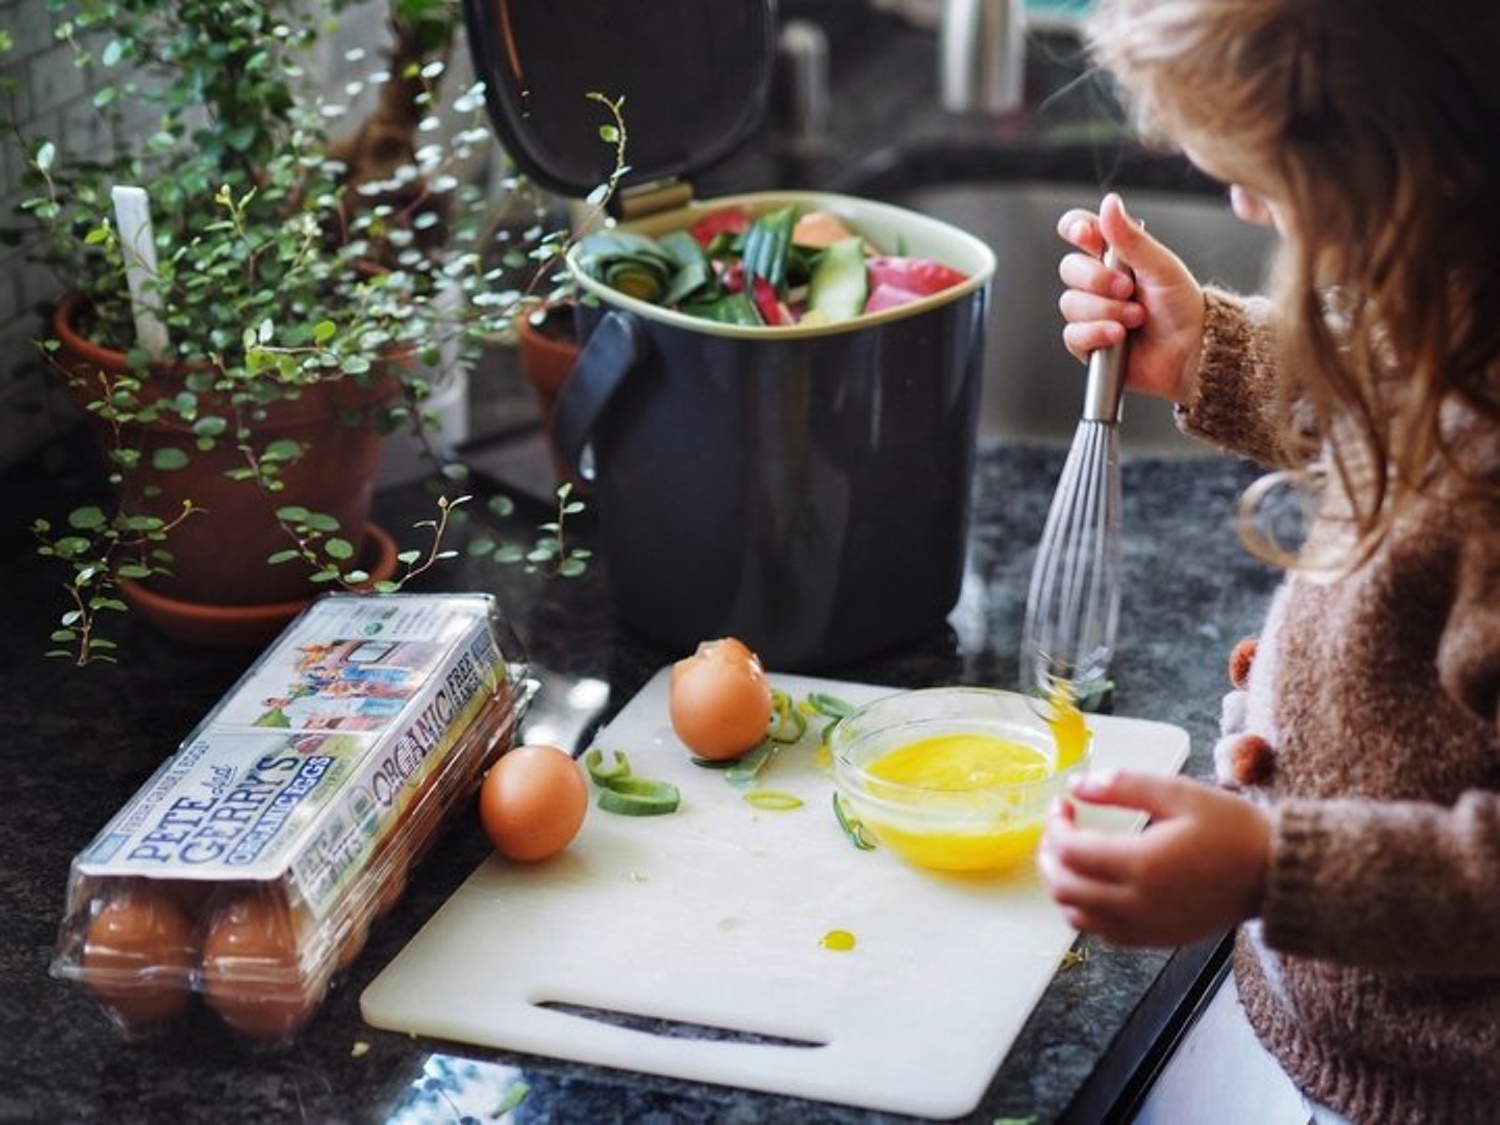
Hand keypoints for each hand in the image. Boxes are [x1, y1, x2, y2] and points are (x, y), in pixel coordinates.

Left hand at [1038, 769, 1269, 946]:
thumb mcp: (1179, 793)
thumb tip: (1076, 786)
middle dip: (1048, 855)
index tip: (1062, 804)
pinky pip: (1101, 932)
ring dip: (1060, 884)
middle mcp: (1138, 903)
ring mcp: (1145, 927)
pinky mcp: (1155, 939)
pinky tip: (1092, 883)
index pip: (1070, 851)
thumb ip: (1123, 786)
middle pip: (1063, 887)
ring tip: (1067, 855)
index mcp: (1142, 864)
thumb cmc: (1232, 829)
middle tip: (1057, 829)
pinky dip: (1083, 908)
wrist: (1275, 874)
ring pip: (1075, 915)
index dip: (1056, 824)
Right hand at [1057, 193, 1206, 403]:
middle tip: (1128, 289)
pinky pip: (1073, 334)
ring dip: (1106, 310)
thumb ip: (1131, 237)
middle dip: (1098, 279)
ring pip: (1071, 303)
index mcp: (1114, 256)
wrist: (1191, 351)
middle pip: (1069, 268)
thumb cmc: (1182, 307)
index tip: (1086, 234)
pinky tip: (1118, 336)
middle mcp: (1098, 283)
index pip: (1080, 231)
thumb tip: (1109, 202)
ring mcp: (1090, 313)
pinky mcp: (1087, 343)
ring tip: (1135, 318)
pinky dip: (1096, 333)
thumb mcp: (1161, 266)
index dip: (1075, 228)